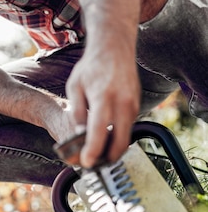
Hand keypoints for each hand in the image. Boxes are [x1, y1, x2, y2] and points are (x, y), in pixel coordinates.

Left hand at [65, 42, 140, 167]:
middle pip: (120, 141)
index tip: (86, 162)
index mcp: (103, 97)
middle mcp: (122, 102)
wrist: (114, 47)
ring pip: (126, 136)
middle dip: (107, 158)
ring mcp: (132, 104)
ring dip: (114, 149)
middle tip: (94, 164)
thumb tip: (78, 135)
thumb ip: (77, 111)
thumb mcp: (75, 86)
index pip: (99, 130)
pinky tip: (106, 139)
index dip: (93, 150)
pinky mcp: (137, 104)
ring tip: (97, 155)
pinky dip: (119, 137)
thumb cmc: (91, 67)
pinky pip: (128, 127)